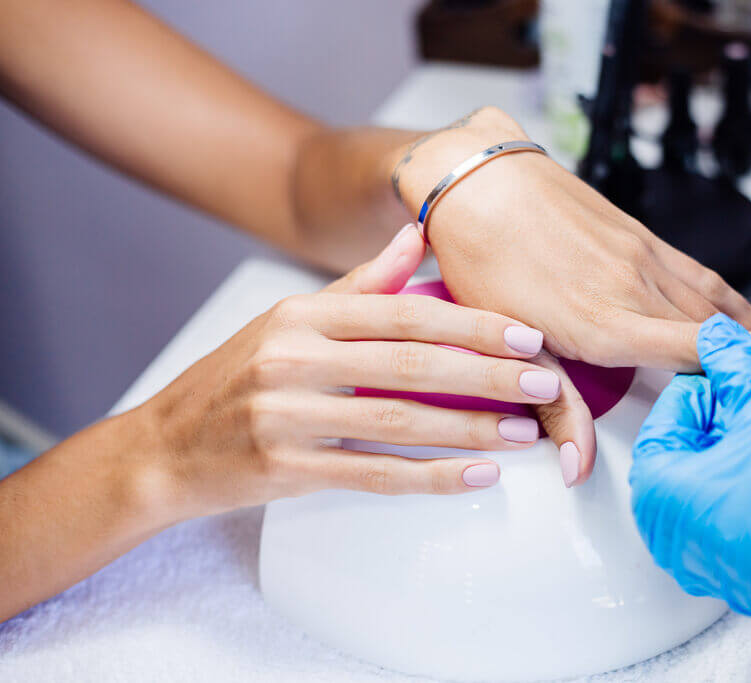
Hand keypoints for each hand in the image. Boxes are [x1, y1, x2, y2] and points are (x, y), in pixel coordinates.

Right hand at [140, 225, 579, 519]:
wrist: (163, 448)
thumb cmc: (234, 378)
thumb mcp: (287, 320)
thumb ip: (358, 283)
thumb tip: (415, 235)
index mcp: (303, 314)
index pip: (405, 313)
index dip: (473, 324)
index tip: (529, 336)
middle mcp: (293, 357)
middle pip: (411, 364)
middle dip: (487, 374)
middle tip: (545, 383)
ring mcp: (286, 415)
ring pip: (398, 421)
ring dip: (470, 428)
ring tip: (525, 433)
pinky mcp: (283, 469)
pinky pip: (373, 474)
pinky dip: (430, 477)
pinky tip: (477, 475)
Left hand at [389, 107, 750, 374]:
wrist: (479, 178)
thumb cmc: (482, 258)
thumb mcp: (506, 346)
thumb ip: (555, 406)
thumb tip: (578, 467)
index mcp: (606, 323)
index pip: (705, 349)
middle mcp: (635, 289)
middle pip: (721, 330)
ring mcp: (643, 256)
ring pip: (714, 301)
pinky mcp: (640, 235)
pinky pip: (697, 272)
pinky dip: (727, 297)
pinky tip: (739, 310)